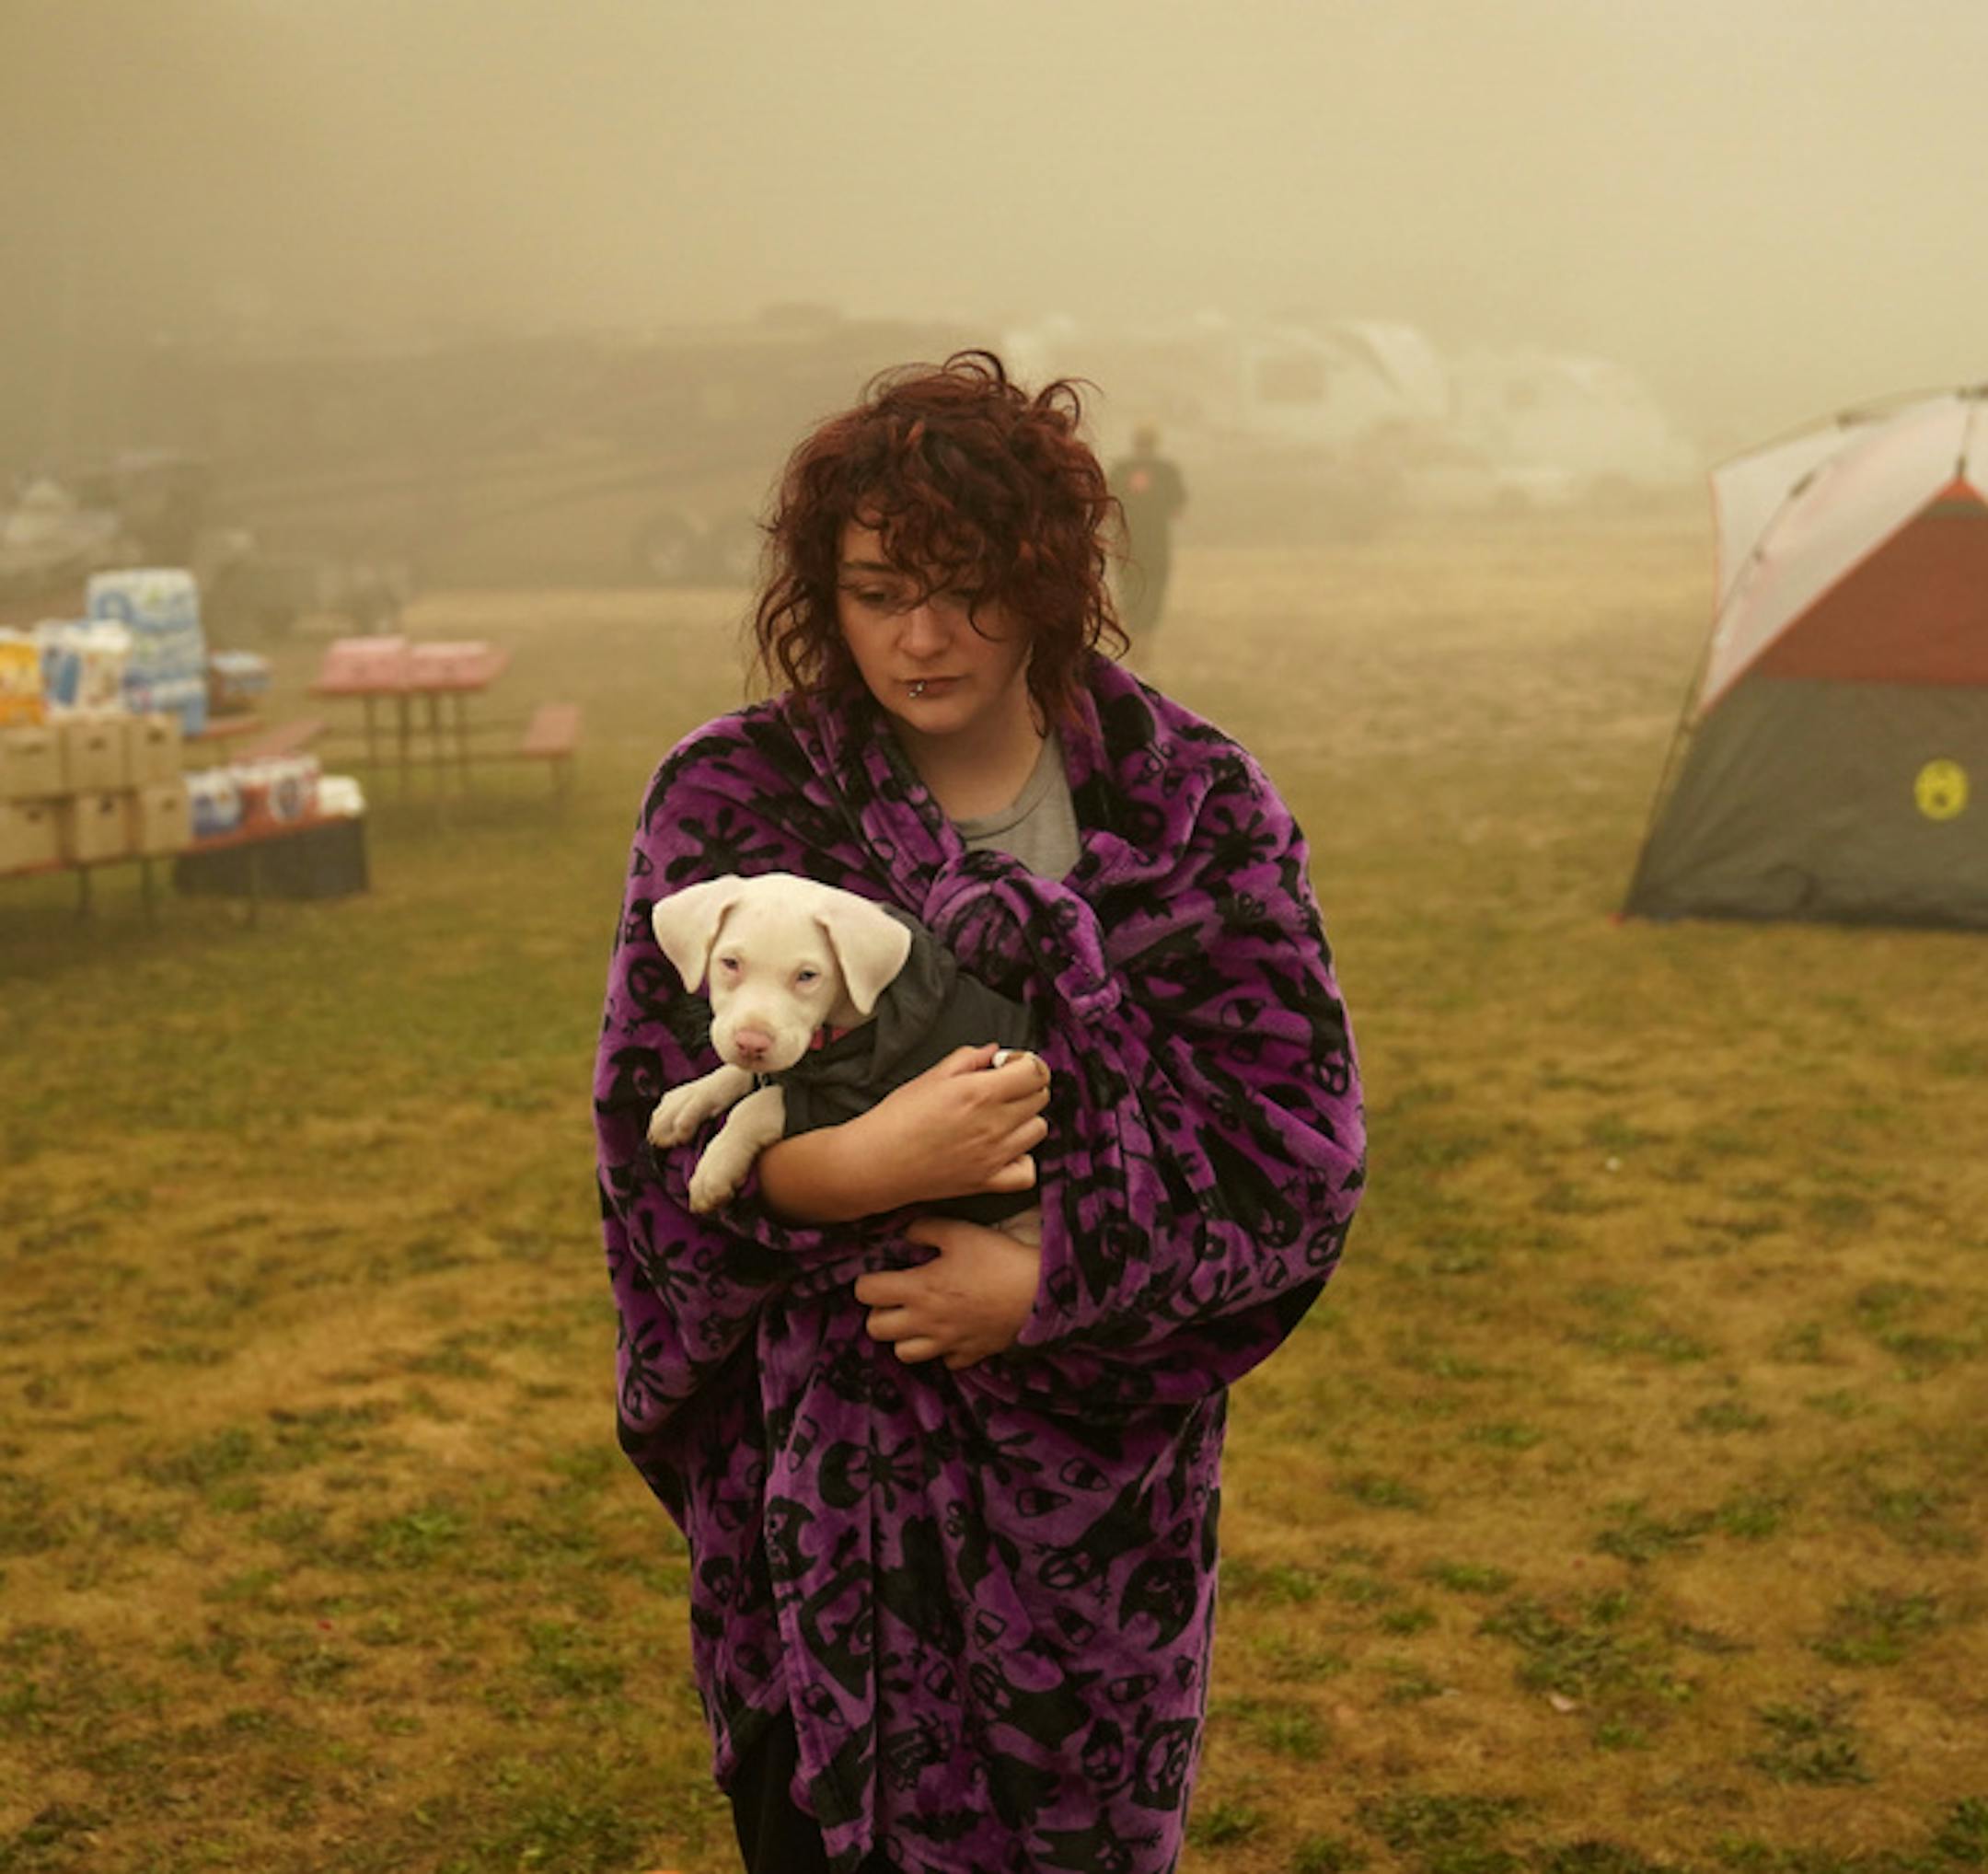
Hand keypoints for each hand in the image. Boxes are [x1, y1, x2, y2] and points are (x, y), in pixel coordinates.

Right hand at [851, 1043, 1050, 1212]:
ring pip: (1039, 1129)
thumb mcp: (930, 1076)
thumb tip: (994, 1051)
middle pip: (1040, 1097)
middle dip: (1026, 1087)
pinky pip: (1028, 1171)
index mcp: (979, 1092)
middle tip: (1003, 1089)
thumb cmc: (897, 1117)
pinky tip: (1005, 1150)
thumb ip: (968, 1058)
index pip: (1035, 1071)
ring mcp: (994, 1155)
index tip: (1012, 1066)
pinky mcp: (988, 1181)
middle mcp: (993, 1123)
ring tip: (1001, 1118)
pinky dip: (1023, 1160)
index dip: (1027, 1064)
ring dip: (1026, 1120)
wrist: (876, 1162)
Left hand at [854, 1217, 1042, 1369]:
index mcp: (919, 1289)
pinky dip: (943, 1350)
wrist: (1040, 1293)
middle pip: (876, 1330)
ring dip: (905, 1337)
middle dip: (880, 1312)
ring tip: (919, 1318)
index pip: (866, 1293)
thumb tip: (904, 1234)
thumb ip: (925, 1229)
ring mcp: (947, 1343)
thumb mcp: (961, 1232)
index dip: (868, 1282)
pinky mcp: (970, 1355)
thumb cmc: (999, 1259)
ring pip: (903, 1354)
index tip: (882, 1274)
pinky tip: (952, 1331)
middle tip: (897, 1297)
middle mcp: (926, 1322)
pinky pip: (944, 1361)